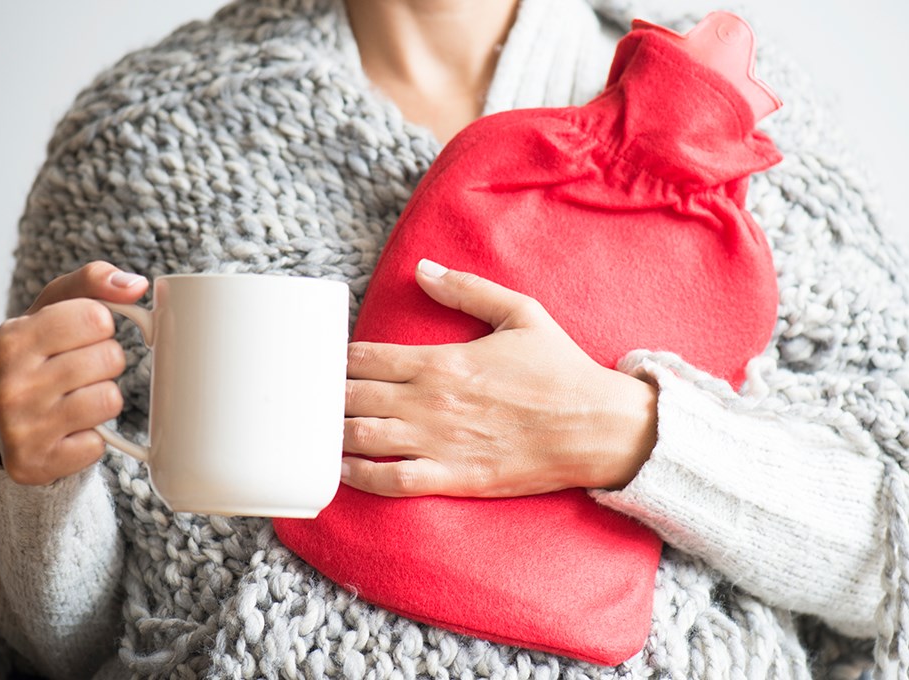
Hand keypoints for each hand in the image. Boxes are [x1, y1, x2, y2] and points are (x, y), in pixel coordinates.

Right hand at [0, 261, 149, 484]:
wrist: (2, 420)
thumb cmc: (39, 354)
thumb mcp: (55, 308)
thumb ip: (93, 282)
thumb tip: (136, 284)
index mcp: (11, 338)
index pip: (97, 317)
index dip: (101, 325)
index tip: (82, 335)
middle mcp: (10, 383)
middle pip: (110, 358)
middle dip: (106, 362)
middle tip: (79, 370)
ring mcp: (20, 427)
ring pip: (110, 400)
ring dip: (103, 398)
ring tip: (75, 398)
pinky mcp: (35, 463)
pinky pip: (98, 444)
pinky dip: (91, 437)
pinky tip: (68, 430)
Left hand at [342, 259, 657, 496]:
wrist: (597, 426)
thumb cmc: (560, 370)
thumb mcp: (520, 313)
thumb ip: (466, 289)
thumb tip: (422, 268)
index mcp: (442, 360)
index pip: (366, 357)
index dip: (338, 360)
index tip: (328, 363)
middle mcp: (432, 401)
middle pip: (354, 397)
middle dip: (327, 397)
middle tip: (311, 399)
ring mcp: (441, 442)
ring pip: (364, 439)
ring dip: (335, 434)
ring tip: (317, 432)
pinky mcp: (456, 478)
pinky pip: (394, 481)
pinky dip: (362, 477)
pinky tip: (344, 471)